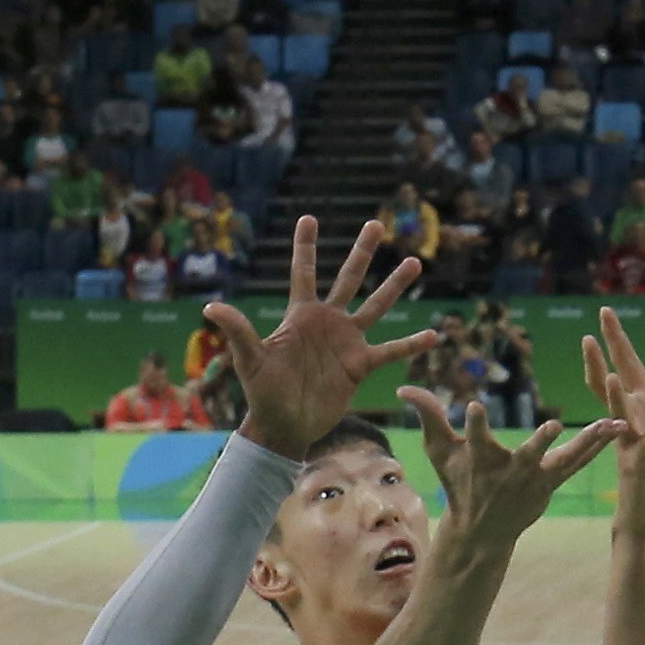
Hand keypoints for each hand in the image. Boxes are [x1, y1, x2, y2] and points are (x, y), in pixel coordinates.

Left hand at [206, 217, 438, 459]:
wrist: (283, 426)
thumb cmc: (262, 392)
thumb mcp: (249, 360)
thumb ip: (238, 332)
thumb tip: (211, 307)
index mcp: (300, 316)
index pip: (304, 274)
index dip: (306, 247)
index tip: (309, 219)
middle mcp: (326, 322)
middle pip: (349, 279)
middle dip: (362, 252)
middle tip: (377, 224)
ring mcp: (346, 342)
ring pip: (375, 306)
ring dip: (394, 285)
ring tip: (414, 262)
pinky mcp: (359, 365)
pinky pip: (390, 351)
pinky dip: (410, 344)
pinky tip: (433, 335)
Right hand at [402, 390, 619, 553]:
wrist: (482, 530)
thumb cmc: (458, 483)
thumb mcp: (439, 451)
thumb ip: (427, 415)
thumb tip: (402, 385)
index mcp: (481, 461)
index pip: (476, 439)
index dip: (475, 425)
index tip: (476, 406)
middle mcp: (511, 472)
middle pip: (527, 455)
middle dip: (538, 443)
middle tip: (551, 427)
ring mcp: (535, 480)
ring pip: (566, 459)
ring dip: (589, 442)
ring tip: (612, 423)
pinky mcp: (553, 483)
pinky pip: (580, 463)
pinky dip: (599, 446)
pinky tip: (621, 428)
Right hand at [584, 306, 644, 512]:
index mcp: (644, 405)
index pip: (627, 365)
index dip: (616, 339)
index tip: (606, 310)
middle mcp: (631, 419)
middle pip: (611, 385)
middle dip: (602, 361)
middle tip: (589, 335)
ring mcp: (631, 444)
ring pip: (619, 418)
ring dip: (615, 398)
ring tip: (610, 374)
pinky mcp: (639, 469)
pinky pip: (644, 452)